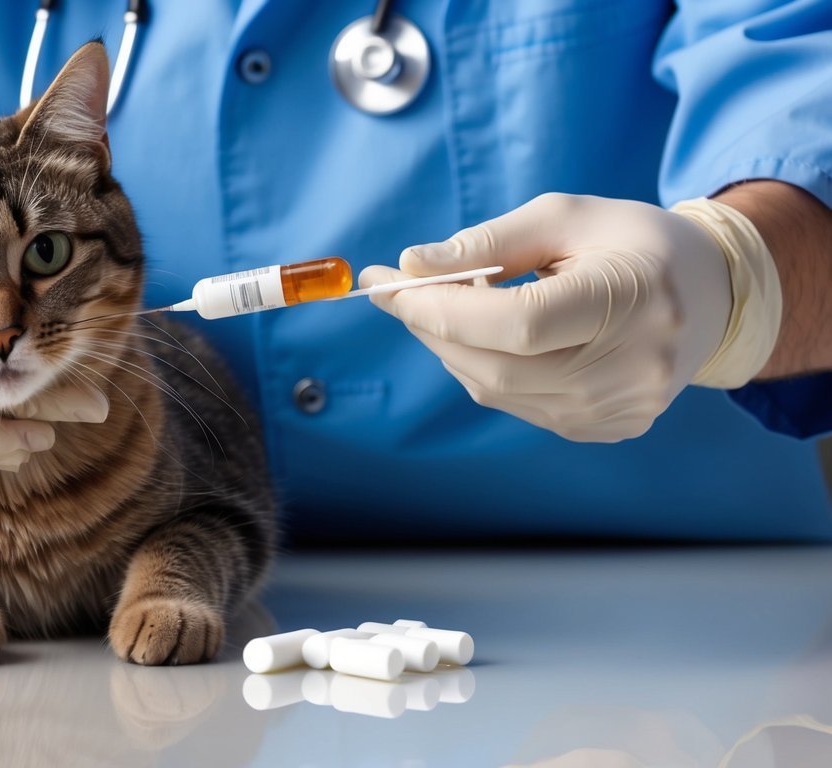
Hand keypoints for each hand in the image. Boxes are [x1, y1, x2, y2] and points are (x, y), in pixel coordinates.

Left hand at [361, 193, 780, 441]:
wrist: (712, 296)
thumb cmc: (634, 243)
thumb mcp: (567, 217)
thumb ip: (489, 240)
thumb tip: (414, 265)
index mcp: (633, 299)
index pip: (519, 323)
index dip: (443, 309)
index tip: (390, 284)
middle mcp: (632, 367)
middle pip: (497, 366)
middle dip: (431, 328)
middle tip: (397, 292)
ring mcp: (620, 408)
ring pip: (497, 391)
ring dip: (452, 348)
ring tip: (450, 305)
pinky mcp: (607, 428)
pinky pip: (517, 405)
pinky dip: (486, 368)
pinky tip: (490, 336)